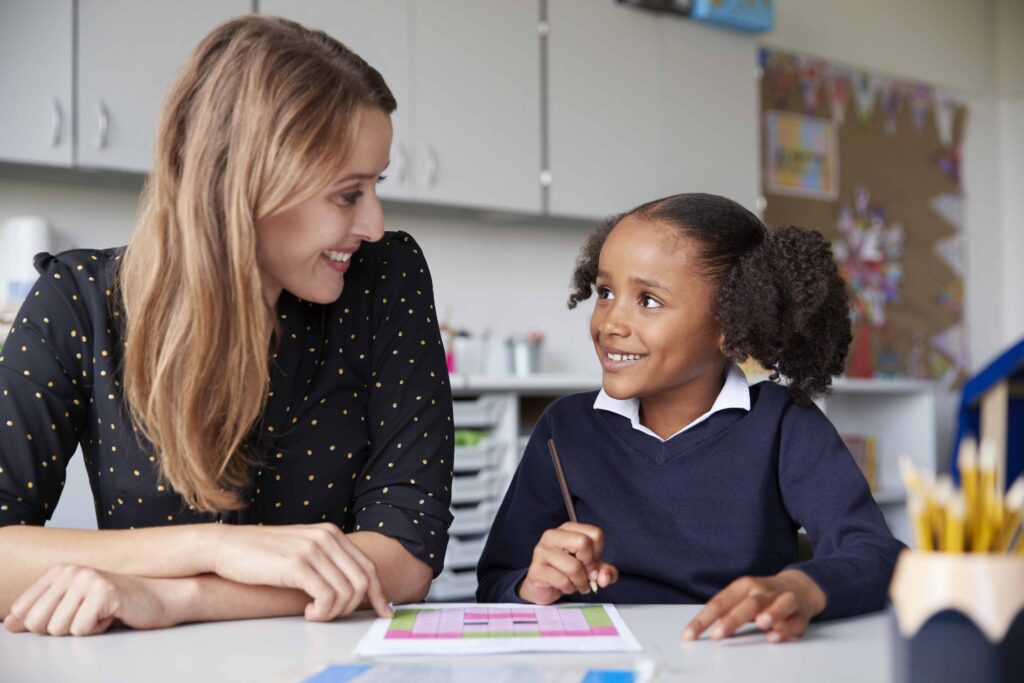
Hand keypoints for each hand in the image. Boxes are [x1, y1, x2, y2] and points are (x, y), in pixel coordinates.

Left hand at [4, 565, 184, 636]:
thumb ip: (40, 612)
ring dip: (83, 629)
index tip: (69, 615)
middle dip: (62, 628)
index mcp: (60, 571)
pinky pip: (82, 630)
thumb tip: (10, 624)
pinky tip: (113, 614)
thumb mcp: (74, 606)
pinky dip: (98, 630)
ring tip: (102, 614)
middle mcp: (71, 570)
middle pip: (38, 623)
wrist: (160, 598)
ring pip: (59, 629)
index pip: (23, 611)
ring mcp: (88, 579)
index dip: (43, 624)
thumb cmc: (117, 603)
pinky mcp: (104, 592)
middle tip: (87, 616)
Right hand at [208, 523, 391, 620]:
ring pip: (346, 592)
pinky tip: (309, 613)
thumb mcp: (302, 551)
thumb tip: (351, 588)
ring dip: (334, 612)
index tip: (383, 611)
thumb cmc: (262, 555)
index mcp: (331, 533)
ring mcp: (312, 549)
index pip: (368, 566)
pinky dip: (323, 612)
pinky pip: (327, 597)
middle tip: (332, 616)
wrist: (226, 547)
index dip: (379, 593)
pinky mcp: (297, 564)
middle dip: (355, 607)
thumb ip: (326, 561)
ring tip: (315, 614)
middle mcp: (326, 537)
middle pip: (362, 581)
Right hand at [517, 522, 618, 604]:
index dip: (599, 553)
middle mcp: (553, 535)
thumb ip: (605, 571)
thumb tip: (605, 578)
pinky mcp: (536, 569)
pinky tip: (565, 587)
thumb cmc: (567, 573)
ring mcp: (542, 551)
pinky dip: (569, 588)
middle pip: (584, 542)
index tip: (591, 563)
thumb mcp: (591, 570)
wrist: (543, 588)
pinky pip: (563, 580)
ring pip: (574, 566)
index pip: (596, 534)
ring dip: (580, 582)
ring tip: (576, 584)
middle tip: (586, 576)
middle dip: (589, 565)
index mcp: (568, 529)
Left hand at [682, 570, 825, 642]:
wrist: (800, 586)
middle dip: (733, 619)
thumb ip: (725, 611)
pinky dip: (787, 629)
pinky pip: (795, 621)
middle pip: (748, 603)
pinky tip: (776, 636)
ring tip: (761, 624)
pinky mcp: (801, 613)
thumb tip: (699, 628)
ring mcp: (784, 599)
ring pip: (778, 605)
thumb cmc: (762, 596)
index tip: (689, 636)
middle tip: (717, 635)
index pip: (720, 602)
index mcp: (744, 586)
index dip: (703, 619)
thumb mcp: (741, 597)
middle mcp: (763, 591)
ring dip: (771, 613)